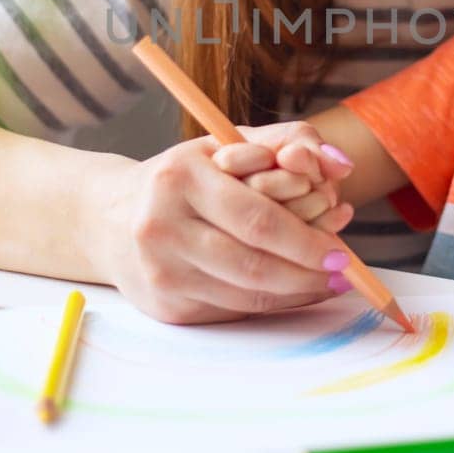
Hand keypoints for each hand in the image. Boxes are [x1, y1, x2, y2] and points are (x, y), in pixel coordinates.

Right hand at [102, 133, 356, 324]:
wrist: (110, 218)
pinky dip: (272, 304)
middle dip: (307, 273)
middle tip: (343, 272)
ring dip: (297, 293)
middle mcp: (162, 227)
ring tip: (328, 282)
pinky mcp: (167, 305)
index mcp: (179, 178)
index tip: (340, 249)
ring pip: (246, 296)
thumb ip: (289, 142)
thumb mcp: (226, 145)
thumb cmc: (184, 177)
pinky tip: (295, 291)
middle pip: (253, 264)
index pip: (256, 218)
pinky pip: (234, 310)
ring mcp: (161, 272)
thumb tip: (342, 165)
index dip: (305, 240)